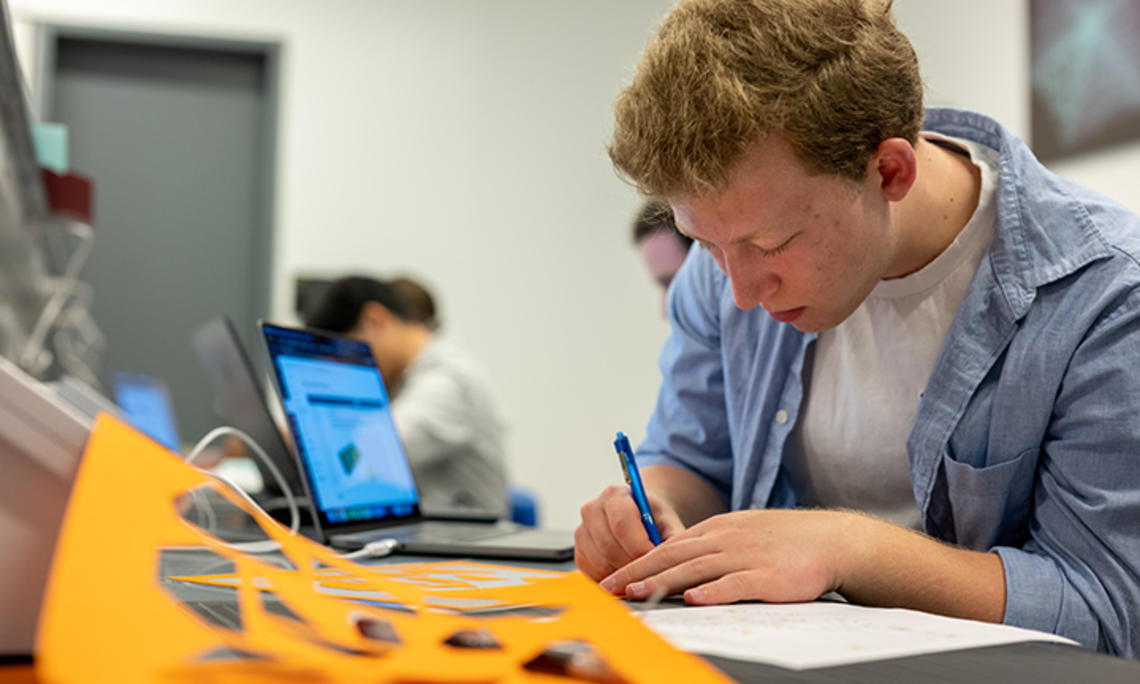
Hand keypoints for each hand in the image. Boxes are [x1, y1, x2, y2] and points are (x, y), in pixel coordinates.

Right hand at [575, 485, 684, 580]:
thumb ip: (673, 537)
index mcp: (614, 495)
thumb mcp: (668, 521)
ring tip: (642, 573)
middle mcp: (592, 510)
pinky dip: (612, 580)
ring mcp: (582, 532)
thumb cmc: (653, 517)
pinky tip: (627, 576)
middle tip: (651, 573)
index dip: (640, 547)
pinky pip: (593, 573)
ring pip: (600, 563)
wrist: (638, 516)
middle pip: (609, 547)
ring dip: (623, 575)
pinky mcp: (579, 552)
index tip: (656, 560)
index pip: (622, 524)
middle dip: (633, 565)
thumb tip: (678, 559)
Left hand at [598, 509, 855, 604]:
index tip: (613, 579)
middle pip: (672, 555)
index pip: (666, 545)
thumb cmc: (784, 541)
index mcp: (716, 529)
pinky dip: (712, 591)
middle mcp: (724, 539)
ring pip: (695, 569)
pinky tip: (693, 599)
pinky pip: (735, 584)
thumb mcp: (740, 533)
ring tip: (638, 594)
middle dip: (637, 573)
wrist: (831, 540)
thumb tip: (676, 563)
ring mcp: (745, 556)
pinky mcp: (767, 576)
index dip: (637, 562)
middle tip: (610, 589)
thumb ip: (708, 546)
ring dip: (663, 582)